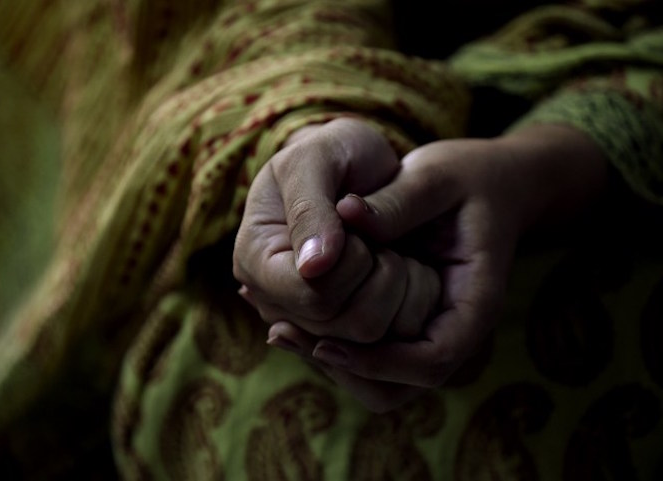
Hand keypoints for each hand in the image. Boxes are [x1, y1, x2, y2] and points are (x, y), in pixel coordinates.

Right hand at [233, 117, 439, 340]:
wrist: (357, 166)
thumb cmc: (334, 153)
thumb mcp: (317, 158)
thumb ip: (311, 208)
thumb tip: (313, 267)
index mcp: (254, 260)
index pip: (314, 295)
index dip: (351, 264)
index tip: (358, 224)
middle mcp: (273, 301)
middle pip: (343, 324)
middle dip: (378, 275)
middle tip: (377, 235)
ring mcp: (306, 320)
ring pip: (369, 335)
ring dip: (396, 288)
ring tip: (386, 248)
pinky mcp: (340, 328)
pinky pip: (388, 341)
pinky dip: (408, 302)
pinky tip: (399, 266)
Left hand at [268, 124, 607, 410]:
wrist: (487, 184)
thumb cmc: (466, 179)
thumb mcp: (437, 176)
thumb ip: (397, 201)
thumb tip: (345, 215)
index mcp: (474, 302)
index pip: (432, 360)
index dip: (377, 360)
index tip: (324, 339)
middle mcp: (452, 330)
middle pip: (398, 388)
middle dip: (342, 368)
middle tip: (284, 332)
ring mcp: (428, 333)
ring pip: (378, 385)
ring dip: (331, 361)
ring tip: (281, 325)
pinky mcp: (406, 324)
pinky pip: (368, 357)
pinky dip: (333, 343)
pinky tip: (293, 313)